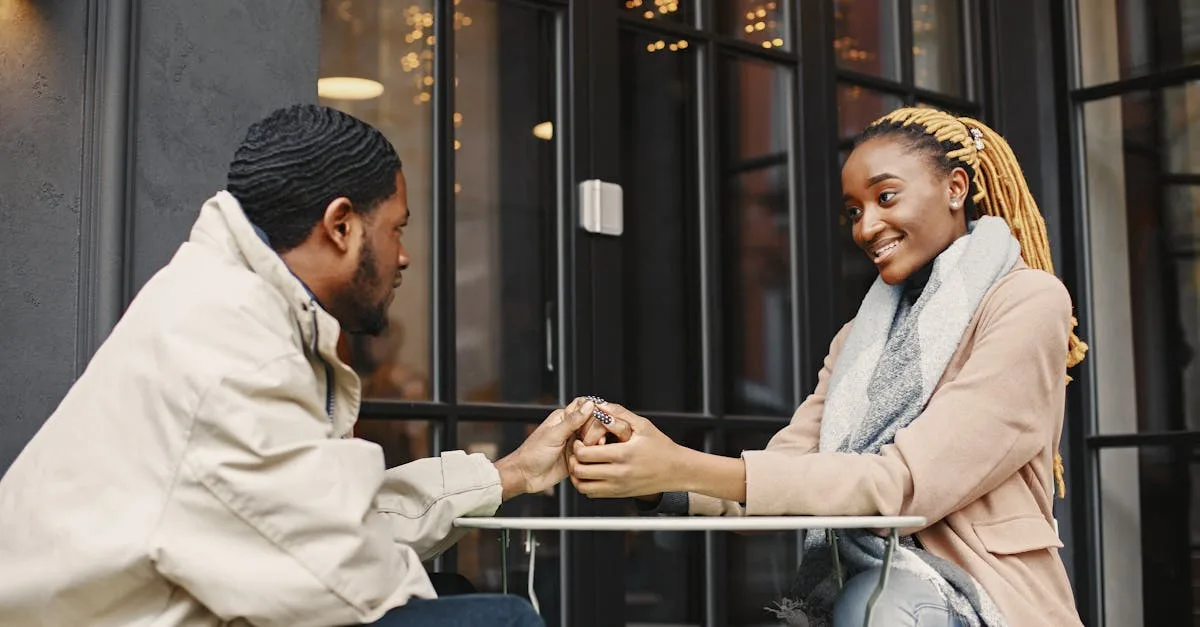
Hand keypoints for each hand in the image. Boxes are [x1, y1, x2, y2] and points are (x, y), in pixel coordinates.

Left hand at [494, 397, 594, 500]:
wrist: (525, 476)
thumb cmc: (532, 454)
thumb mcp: (554, 435)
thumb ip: (573, 420)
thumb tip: (589, 404)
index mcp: (563, 417)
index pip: (585, 406)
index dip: (593, 411)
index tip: (598, 419)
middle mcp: (570, 428)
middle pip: (593, 422)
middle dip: (595, 430)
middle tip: (590, 440)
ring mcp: (574, 443)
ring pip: (594, 437)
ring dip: (594, 444)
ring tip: (589, 450)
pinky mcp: (577, 456)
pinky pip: (591, 453)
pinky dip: (593, 455)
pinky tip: (588, 459)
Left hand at [567, 402, 687, 498]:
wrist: (677, 471)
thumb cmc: (662, 447)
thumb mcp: (643, 426)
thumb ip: (620, 414)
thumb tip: (601, 406)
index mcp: (623, 454)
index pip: (585, 454)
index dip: (577, 446)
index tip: (580, 439)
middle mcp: (619, 473)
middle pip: (580, 471)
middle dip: (573, 459)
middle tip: (576, 451)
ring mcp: (618, 486)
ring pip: (583, 486)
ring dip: (577, 475)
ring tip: (581, 463)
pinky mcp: (619, 494)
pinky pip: (593, 493)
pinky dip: (586, 485)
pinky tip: (591, 473)